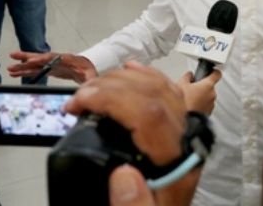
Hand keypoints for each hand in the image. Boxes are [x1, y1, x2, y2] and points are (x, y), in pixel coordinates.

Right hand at [8, 51, 97, 82]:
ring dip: (23, 65)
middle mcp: (56, 60)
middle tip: (14, 57)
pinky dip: (25, 72)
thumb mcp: (91, 74)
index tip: (32, 60)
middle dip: (28, 58)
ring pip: (36, 63)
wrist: (86, 67)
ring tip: (10, 67)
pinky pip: (35, 70)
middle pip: (41, 58)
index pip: (53, 58)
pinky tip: (15, 74)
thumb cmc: (88, 69)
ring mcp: (51, 64)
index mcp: (67, 59)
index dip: (42, 59)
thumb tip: (89, 85)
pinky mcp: (48, 69)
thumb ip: (90, 79)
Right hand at [66, 61, 201, 205]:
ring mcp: (185, 129)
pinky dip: (147, 76)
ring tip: (92, 87)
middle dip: (111, 87)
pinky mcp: (179, 125)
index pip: (150, 114)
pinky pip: (168, 91)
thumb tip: (123, 175)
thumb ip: (133, 205)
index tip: (81, 103)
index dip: (113, 99)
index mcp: (177, 163)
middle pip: (154, 93)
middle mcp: (185, 139)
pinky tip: (129, 70)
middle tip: (77, 98)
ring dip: (124, 79)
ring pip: (161, 87)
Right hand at [176, 70, 220, 114]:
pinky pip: (206, 105)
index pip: (217, 74)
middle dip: (203, 87)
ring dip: (202, 96)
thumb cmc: (183, 102)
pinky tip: (192, 106)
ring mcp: (211, 104)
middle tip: (192, 89)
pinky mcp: (209, 112)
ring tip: (191, 99)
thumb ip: (188, 77)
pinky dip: (201, 104)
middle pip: (210, 87)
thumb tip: (190, 75)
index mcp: (207, 85)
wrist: (184, 120)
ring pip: (208, 97)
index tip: (212, 72)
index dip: (214, 72)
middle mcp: (212, 94)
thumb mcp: (181, 84)